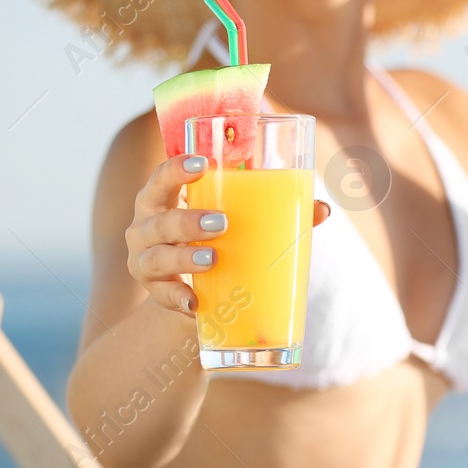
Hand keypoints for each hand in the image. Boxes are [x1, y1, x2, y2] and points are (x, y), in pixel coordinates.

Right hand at [127, 155, 328, 315]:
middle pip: (161, 219)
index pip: (163, 177)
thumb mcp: (234, 225)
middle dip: (188, 220)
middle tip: (221, 223)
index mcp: (163, 199)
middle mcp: (146, 226)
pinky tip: (194, 303)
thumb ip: (275, 215)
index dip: (177, 168)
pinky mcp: (154, 291)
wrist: (190, 291)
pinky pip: (162, 295)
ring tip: (211, 259)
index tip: (203, 164)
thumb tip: (322, 209)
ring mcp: (145, 259)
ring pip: (158, 257)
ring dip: (184, 257)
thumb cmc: (212, 242)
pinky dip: (177, 298)